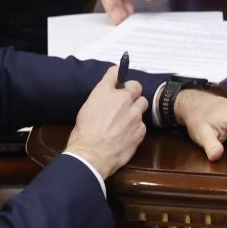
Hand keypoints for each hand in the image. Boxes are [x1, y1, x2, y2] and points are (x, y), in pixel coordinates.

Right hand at [65, 64, 148, 178]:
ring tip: (126, 119)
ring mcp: (134, 114)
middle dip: (132, 91)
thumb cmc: (84, 134)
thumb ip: (102, 98)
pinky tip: (126, 134)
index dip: (118, 74)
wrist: (91, 155)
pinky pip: (142, 123)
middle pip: (136, 86)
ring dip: (136, 108)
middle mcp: (122, 99)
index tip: (119, 78)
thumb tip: (109, 97)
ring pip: (142, 104)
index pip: (116, 71)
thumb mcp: (88, 108)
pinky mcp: (140, 129)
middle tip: (126, 100)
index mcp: (105, 92)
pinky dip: (136, 127)